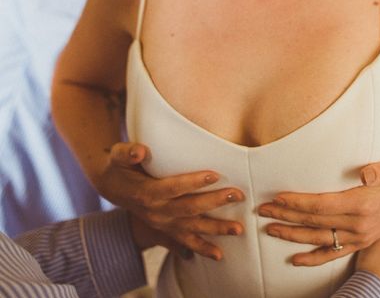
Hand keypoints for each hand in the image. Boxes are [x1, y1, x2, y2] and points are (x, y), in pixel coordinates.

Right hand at [98, 142, 244, 259]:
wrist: (113, 187)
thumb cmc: (121, 166)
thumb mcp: (118, 155)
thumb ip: (128, 152)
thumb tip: (140, 152)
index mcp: (147, 192)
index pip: (174, 187)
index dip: (194, 182)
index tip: (215, 175)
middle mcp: (156, 211)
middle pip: (189, 208)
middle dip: (215, 202)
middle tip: (238, 195)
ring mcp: (162, 224)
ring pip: (192, 228)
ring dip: (216, 229)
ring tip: (238, 229)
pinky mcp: (166, 230)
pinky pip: (185, 243)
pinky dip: (202, 249)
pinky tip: (220, 254)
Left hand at [259, 155, 379, 265]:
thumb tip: (366, 173)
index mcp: (363, 203)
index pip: (321, 205)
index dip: (297, 202)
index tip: (278, 197)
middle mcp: (360, 224)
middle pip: (315, 222)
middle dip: (286, 217)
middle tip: (263, 210)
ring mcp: (361, 235)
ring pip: (320, 239)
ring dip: (293, 235)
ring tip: (270, 230)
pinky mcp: (363, 240)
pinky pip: (334, 253)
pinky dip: (313, 258)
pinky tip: (295, 260)